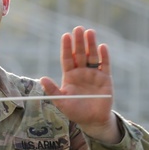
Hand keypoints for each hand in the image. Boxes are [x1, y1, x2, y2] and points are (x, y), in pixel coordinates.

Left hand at [40, 26, 121, 143]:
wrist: (93, 120)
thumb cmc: (76, 111)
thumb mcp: (61, 101)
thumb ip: (52, 90)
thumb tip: (42, 78)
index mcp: (70, 76)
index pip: (67, 58)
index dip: (66, 47)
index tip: (65, 36)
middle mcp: (81, 72)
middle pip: (79, 54)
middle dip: (78, 42)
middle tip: (78, 29)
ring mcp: (94, 74)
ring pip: (92, 56)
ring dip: (91, 44)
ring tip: (90, 32)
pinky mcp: (105, 78)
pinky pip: (105, 65)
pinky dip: (104, 56)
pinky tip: (102, 47)